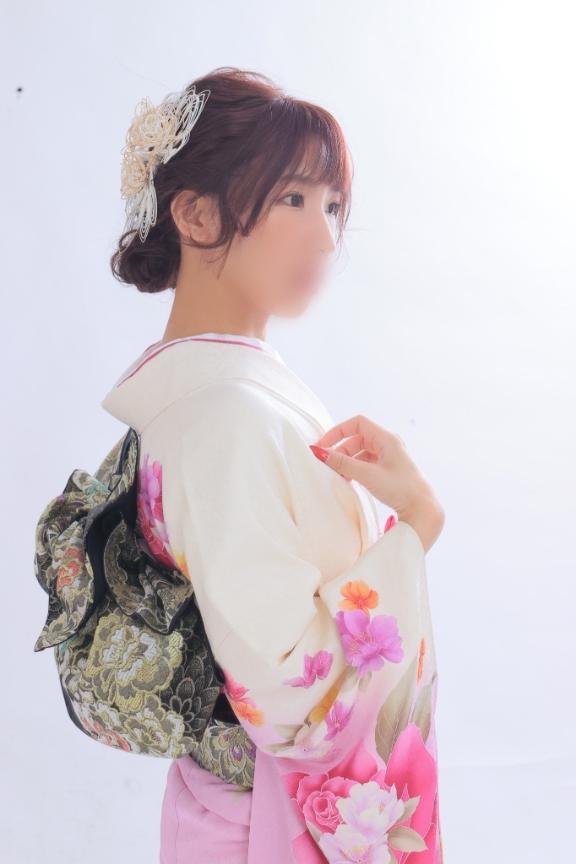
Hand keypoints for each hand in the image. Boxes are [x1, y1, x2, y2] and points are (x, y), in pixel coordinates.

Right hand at [310, 415, 443, 552]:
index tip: (324, 445)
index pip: (357, 423)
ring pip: (361, 452)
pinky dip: (355, 469)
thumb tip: (319, 453)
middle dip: (340, 450)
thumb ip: (342, 463)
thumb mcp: (367, 474)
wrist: (422, 509)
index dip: (338, 431)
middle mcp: (389, 444)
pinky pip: (367, 463)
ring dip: (347, 461)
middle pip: (357, 439)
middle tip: (328, 465)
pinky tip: (348, 480)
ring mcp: (389, 457)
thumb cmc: (401, 489)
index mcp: (387, 438)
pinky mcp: (389, 470)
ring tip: (337, 475)